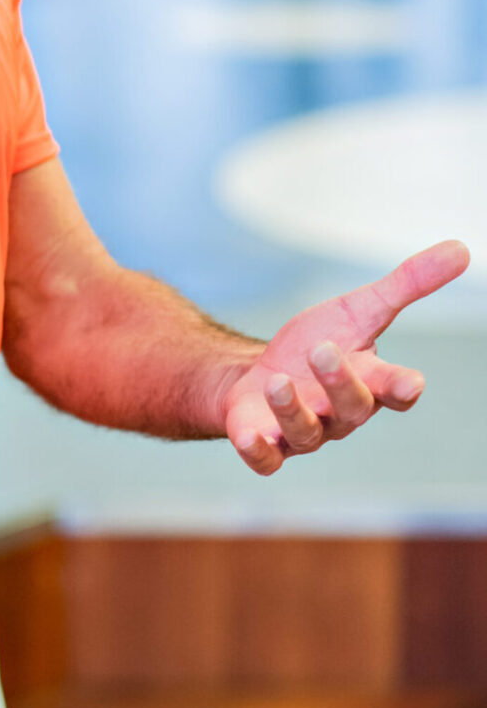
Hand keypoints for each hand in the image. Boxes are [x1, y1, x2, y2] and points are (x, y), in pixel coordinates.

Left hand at [221, 239, 469, 475]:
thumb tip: (462, 248)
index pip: (395, 389)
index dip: (403, 388)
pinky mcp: (266, 445)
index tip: (410, 382)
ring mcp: (303, 432)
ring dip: (291, 409)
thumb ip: (408, 285)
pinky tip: (245, 437)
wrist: (260, 376)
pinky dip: (258, 450)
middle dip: (339, 381)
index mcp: (369, 380)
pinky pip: (266, 459)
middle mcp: (340, 413)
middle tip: (321, 350)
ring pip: (305, 432)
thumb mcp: (361, 309)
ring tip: (277, 382)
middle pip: (351, 406)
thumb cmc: (318, 344)